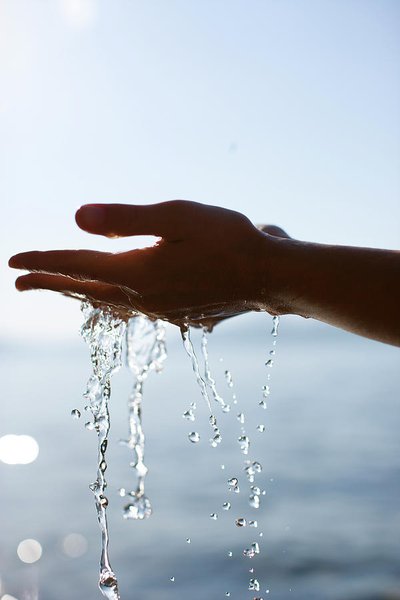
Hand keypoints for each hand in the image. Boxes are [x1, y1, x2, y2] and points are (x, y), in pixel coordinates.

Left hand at [9, 201, 282, 327]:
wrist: (267, 276)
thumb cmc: (227, 238)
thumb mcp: (176, 216)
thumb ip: (125, 218)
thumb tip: (77, 217)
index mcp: (137, 271)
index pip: (77, 264)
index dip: (43, 260)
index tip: (13, 262)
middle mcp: (143, 297)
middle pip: (84, 290)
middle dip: (50, 284)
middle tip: (19, 284)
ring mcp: (159, 310)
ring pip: (105, 303)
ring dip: (77, 294)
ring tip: (60, 290)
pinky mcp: (176, 313)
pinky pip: (130, 311)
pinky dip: (108, 303)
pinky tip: (110, 303)